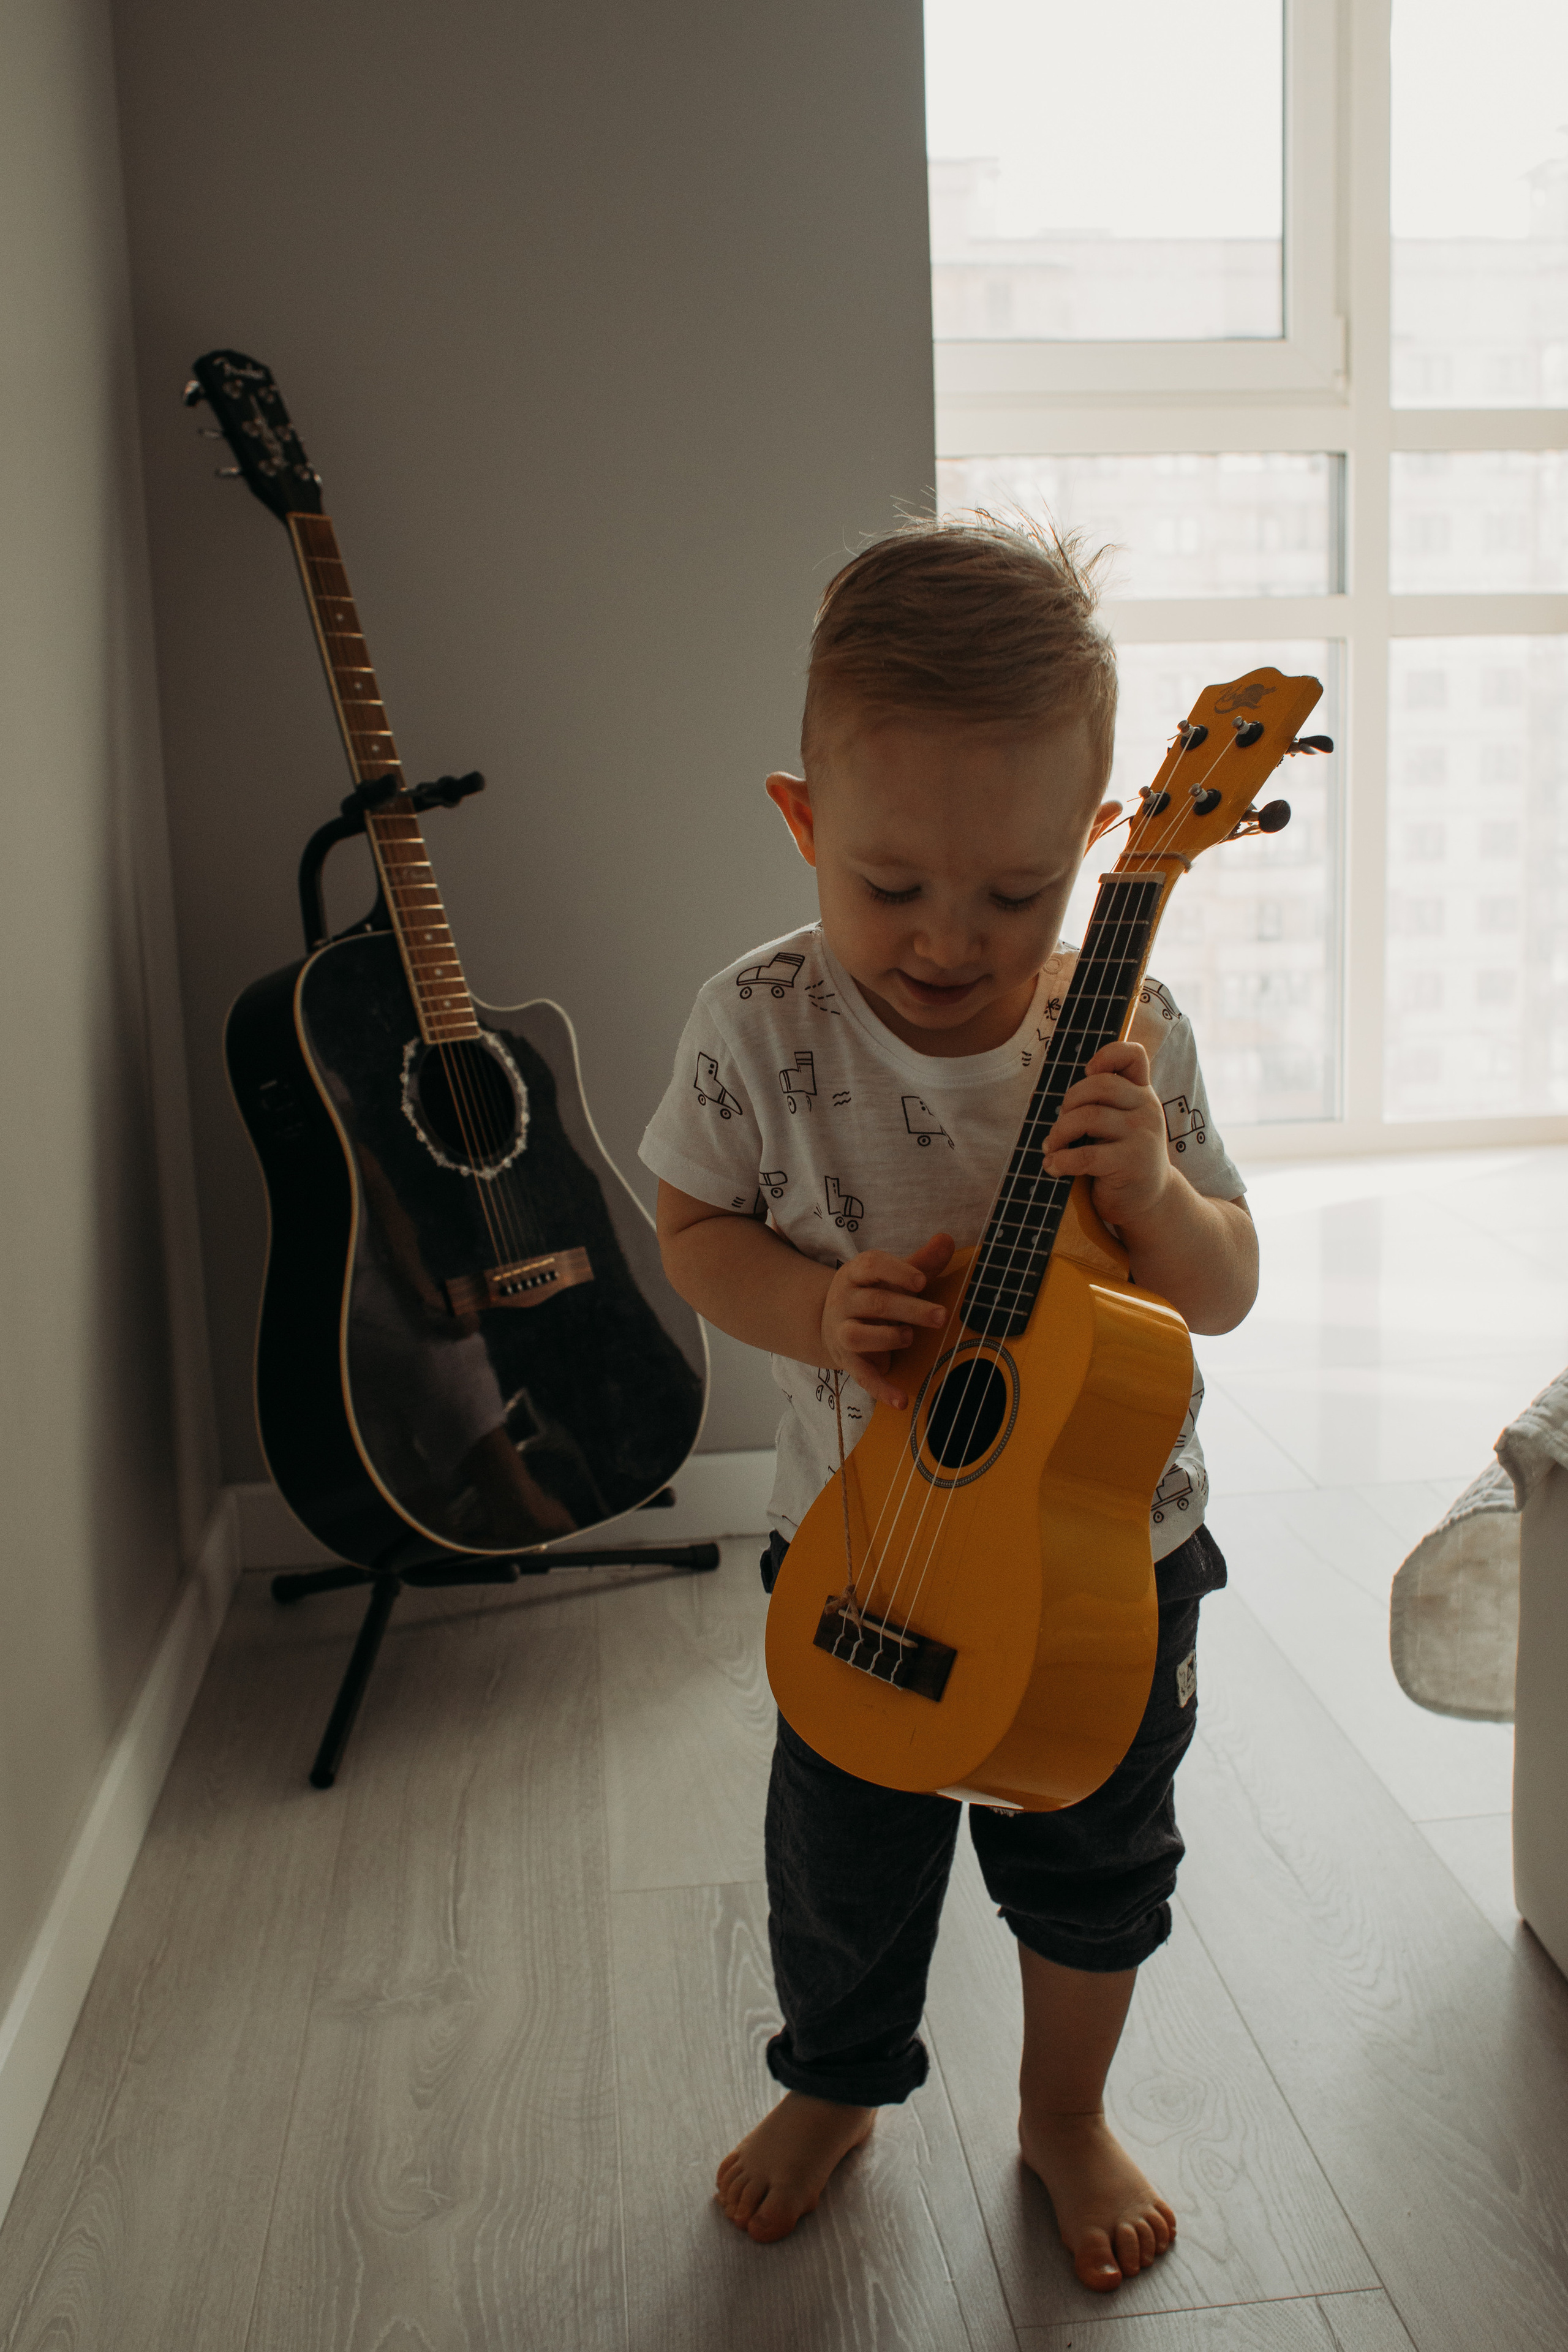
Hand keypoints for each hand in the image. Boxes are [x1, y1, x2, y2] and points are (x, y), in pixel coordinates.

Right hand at [821, 1231, 952, 1409]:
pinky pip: (862, 1377)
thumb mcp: (893, 1277)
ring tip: (909, 1337)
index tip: (922, 1281)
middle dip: (910, 1309)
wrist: (831, 1324)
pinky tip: (902, 1400)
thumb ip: (921, 1262)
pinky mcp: (847, 1361)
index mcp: (855, 1274)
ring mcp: (842, 1331)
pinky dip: (882, 1390)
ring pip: (859, 1335)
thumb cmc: (874, 1294)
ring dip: (888, 1338)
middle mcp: (844, 1300)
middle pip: (876, 1303)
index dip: (897, 1272)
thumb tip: (947, 1239)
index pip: (872, 1265)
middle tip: (941, 1316)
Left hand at [1041, 1041, 1170, 1229]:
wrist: (1150, 1201)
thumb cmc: (1122, 1158)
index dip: (1106, 1055)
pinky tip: (1053, 1167)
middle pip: (1098, 1085)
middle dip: (1068, 1103)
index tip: (1088, 1071)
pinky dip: (1061, 1161)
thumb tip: (1057, 1106)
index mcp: (1142, 1092)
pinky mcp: (1131, 1162)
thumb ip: (1102, 1104)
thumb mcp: (1120, 1124)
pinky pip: (1086, 1155)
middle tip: (1060, 1126)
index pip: (1132, 1055)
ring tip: (1051, 1148)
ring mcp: (1142, 1134)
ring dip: (1058, 1133)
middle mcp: (1147, 1108)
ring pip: (1087, 1117)